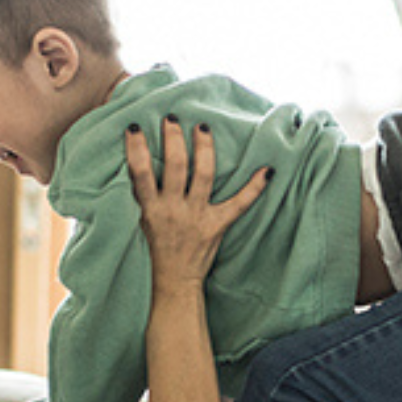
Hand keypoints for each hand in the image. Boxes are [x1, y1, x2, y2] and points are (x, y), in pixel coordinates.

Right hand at [125, 117, 270, 294]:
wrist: (173, 283)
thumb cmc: (153, 251)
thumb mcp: (139, 223)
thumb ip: (141, 197)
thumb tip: (136, 164)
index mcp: (150, 209)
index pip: (140, 173)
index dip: (136, 149)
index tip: (134, 128)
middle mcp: (173, 210)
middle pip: (175, 166)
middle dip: (173, 138)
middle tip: (172, 119)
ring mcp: (197, 217)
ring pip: (203, 175)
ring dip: (204, 148)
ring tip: (201, 128)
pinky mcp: (217, 226)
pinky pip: (239, 204)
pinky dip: (254, 188)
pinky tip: (267, 170)